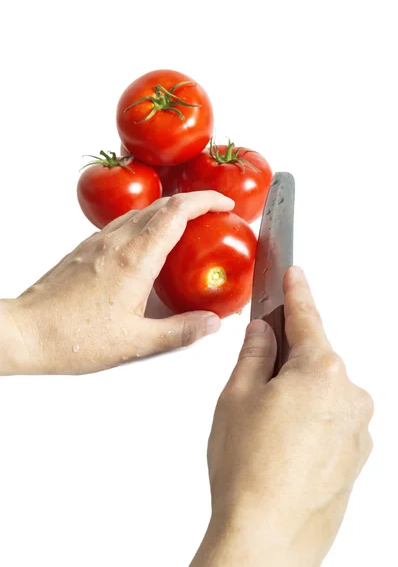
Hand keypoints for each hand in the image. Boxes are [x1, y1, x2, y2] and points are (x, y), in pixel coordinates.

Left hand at [1, 191, 233, 374]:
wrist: (27, 331)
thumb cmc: (73, 336)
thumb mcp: (135, 341)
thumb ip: (179, 331)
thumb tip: (210, 324)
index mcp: (135, 259)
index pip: (177, 212)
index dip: (205, 201)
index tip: (224, 205)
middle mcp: (117, 242)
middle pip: (162, 205)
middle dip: (193, 203)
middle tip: (214, 214)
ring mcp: (99, 242)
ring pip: (142, 212)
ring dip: (169, 212)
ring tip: (187, 228)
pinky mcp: (87, 249)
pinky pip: (124, 224)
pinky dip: (147, 224)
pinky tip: (150, 247)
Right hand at [191, 267, 372, 566]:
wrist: (267, 537)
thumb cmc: (249, 469)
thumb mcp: (237, 396)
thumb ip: (254, 355)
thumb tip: (263, 332)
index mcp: (321, 371)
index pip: (307, 317)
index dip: (297, 292)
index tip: (295, 274)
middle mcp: (350, 395)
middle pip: (315, 357)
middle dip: (287, 356)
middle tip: (254, 375)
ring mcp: (358, 429)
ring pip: (324, 392)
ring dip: (298, 393)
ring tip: (263, 425)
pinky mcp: (356, 456)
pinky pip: (333, 421)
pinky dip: (311, 420)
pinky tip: (282, 443)